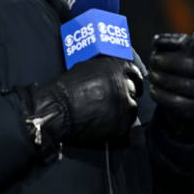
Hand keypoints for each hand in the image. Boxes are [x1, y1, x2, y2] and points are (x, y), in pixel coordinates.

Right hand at [16, 56, 142, 159]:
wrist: (57, 111)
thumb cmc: (66, 90)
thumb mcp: (87, 68)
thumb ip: (105, 70)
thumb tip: (113, 74)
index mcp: (116, 68)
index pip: (134, 72)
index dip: (135, 79)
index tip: (135, 84)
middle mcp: (123, 84)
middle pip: (133, 91)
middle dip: (126, 95)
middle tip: (114, 101)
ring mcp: (124, 105)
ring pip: (131, 108)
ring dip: (123, 110)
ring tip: (107, 114)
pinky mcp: (121, 124)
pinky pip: (127, 125)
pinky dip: (120, 125)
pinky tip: (108, 125)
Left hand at [149, 26, 193, 126]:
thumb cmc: (186, 68)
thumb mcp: (185, 51)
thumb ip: (170, 42)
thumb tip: (157, 42)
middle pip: (187, 64)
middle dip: (163, 61)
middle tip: (153, 59)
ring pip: (176, 83)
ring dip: (157, 76)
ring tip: (153, 74)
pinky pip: (170, 100)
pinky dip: (157, 92)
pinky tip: (155, 88)